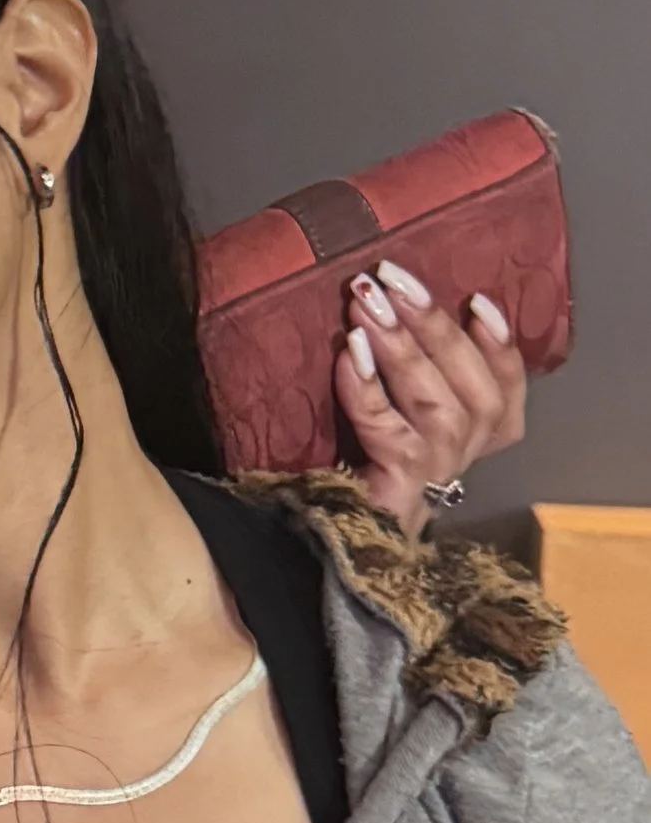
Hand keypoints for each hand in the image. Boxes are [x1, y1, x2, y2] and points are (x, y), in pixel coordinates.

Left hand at [334, 267, 526, 536]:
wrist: (316, 544)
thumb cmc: (347, 465)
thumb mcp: (381, 411)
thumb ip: (402, 369)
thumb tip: (381, 300)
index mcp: (469, 438)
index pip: (506, 391)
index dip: (501, 348)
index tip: (478, 301)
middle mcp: (460, 458)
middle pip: (475, 393)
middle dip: (436, 327)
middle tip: (393, 278)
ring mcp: (432, 478)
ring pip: (439, 407)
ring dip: (404, 347)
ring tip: (368, 303)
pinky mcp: (396, 493)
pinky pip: (391, 434)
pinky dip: (370, 389)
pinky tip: (351, 352)